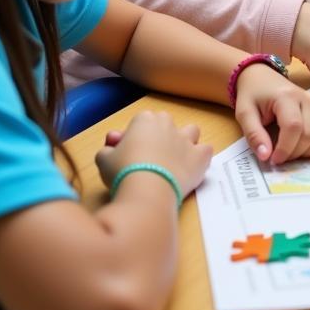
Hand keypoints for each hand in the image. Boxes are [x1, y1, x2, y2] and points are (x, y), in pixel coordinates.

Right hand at [95, 110, 211, 198]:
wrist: (147, 189)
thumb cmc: (123, 171)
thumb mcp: (103, 159)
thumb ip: (106, 150)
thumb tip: (110, 148)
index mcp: (145, 120)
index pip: (139, 123)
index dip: (132, 138)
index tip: (126, 154)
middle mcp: (168, 124)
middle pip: (164, 125)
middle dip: (157, 137)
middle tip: (147, 159)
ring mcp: (186, 139)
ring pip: (190, 131)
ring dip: (184, 141)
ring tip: (174, 160)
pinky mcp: (200, 155)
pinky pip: (206, 150)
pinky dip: (200, 158)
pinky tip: (191, 168)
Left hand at [233, 63, 309, 165]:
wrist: (262, 77)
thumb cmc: (252, 95)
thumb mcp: (244, 113)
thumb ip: (254, 135)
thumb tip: (266, 156)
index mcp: (287, 97)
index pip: (294, 127)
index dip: (285, 148)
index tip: (273, 160)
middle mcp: (307, 99)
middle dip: (295, 153)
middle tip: (279, 157)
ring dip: (308, 152)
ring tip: (290, 152)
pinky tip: (302, 147)